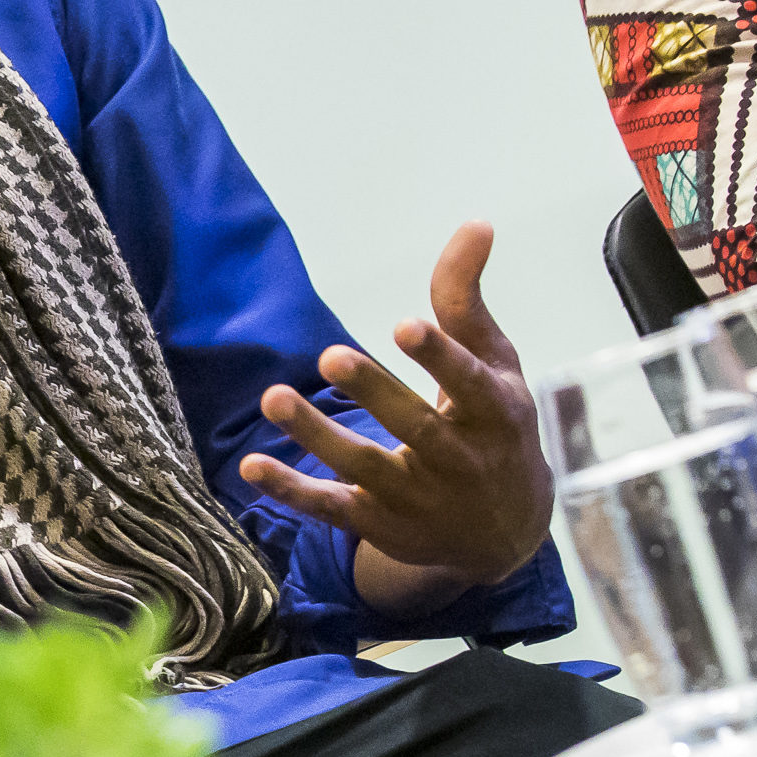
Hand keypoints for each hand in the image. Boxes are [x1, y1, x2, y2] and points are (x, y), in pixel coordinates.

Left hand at [238, 222, 553, 610]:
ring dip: (316, 436)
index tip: (405, 326)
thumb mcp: (495, 364)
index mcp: (494, 414)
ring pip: (362, 467)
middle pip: (412, 426)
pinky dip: (291, 491)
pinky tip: (251, 467)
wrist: (504, 534)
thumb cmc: (494, 426)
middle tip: (330, 356)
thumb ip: (467, 300)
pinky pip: (330, 509)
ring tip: (273, 398)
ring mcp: (415, 497)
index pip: (470, 384)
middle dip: (373, 392)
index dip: (440, 357)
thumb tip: (475, 222)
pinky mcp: (378, 523)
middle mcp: (457, 460)